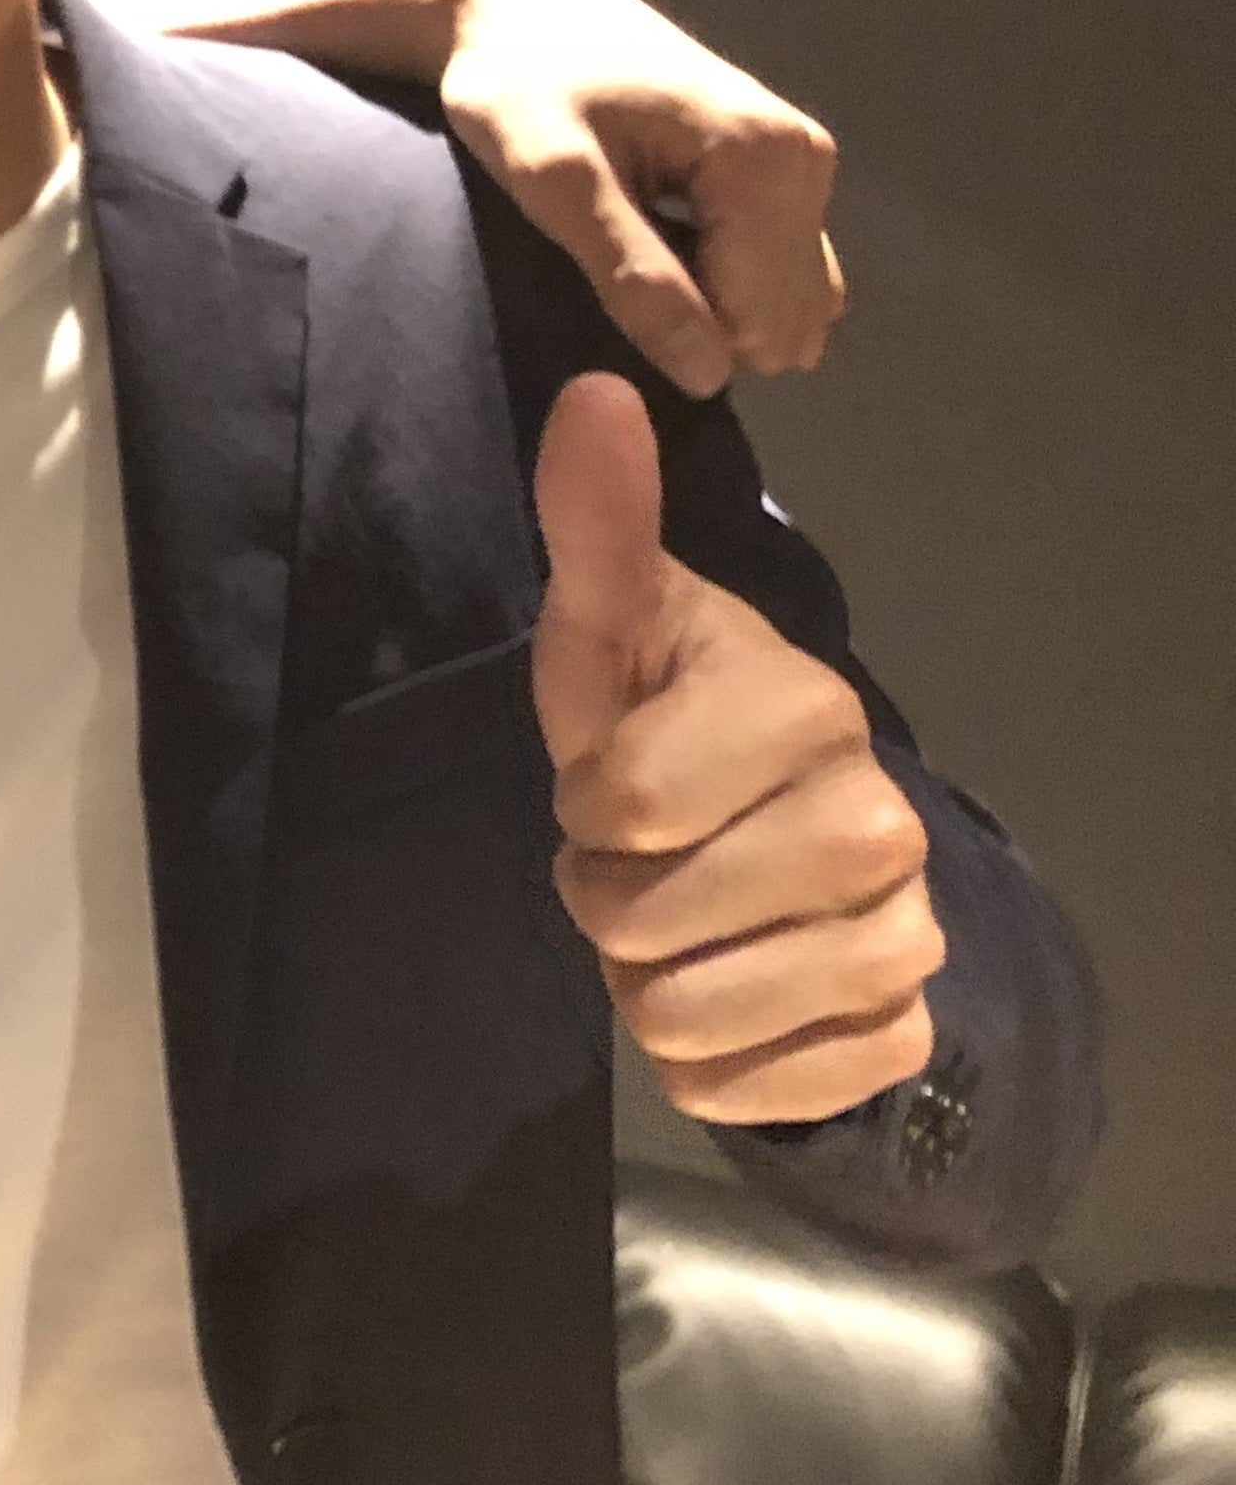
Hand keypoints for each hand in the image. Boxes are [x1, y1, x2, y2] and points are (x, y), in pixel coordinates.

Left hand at [436, 0, 844, 395]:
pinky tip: (658, 243)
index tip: (604, 280)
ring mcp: (806, 167)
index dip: (676, 332)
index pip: (759, 324)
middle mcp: (809, 161)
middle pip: (781, 322)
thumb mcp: (552, 179)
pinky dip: (721, 283)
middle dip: (699, 322)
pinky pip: (777, 277)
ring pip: (784, 306)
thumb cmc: (517, 86)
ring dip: (709, 306)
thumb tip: (709, 376)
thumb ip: (630, 272)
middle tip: (610, 261)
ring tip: (629, 247)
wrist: (513, 12)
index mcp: (770, 159)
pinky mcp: (786, 175)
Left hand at [531, 375, 938, 1125]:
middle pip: (647, 922)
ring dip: (644, 980)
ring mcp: (902, 937)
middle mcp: (878, 825)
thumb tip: (593, 393)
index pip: (620, 803)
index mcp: (805, 712)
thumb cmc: (665, 716)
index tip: (608, 780)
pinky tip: (723, 991)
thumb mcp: (612, 626)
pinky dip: (706, 1062)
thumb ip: (597, 523)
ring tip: (673, 918)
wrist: (761, 834)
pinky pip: (751, 1091)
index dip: (584, 803)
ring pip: (688, 1018)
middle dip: (606, 896)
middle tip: (635, 857)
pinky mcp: (899, 1036)